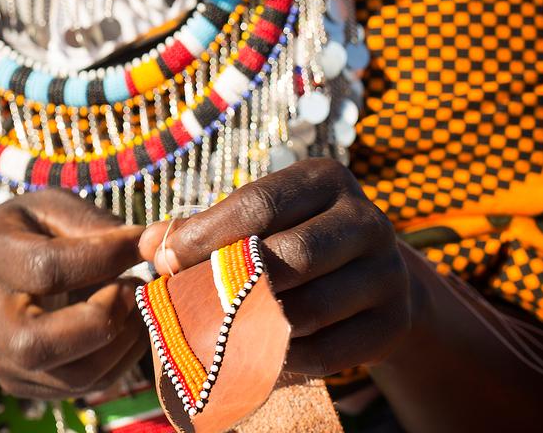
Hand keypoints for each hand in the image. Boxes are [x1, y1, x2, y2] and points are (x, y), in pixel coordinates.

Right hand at [0, 189, 148, 399]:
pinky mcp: (22, 384)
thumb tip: (141, 245)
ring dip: (123, 341)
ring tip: (135, 303)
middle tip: (133, 284)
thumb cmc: (22, 236)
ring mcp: (2, 360)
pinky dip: (120, 359)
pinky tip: (126, 325)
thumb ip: (88, 221)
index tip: (140, 243)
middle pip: (44, 342)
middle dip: (107, 315)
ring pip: (73, 376)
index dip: (106, 257)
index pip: (48, 269)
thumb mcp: (46, 209)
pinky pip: (85, 387)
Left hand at [138, 159, 412, 375]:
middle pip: (290, 255)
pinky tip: (252, 361)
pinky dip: (284, 362)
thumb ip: (203, 229)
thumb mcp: (258, 221)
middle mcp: (365, 219)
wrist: (375, 282)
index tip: (162, 261)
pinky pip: (329, 352)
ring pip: (309, 309)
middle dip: (233, 285)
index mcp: (325, 179)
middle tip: (187, 308)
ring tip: (214, 336)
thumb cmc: (294, 240)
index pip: (260, 203)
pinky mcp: (394, 324)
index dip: (207, 234)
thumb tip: (149, 245)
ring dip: (255, 329)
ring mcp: (388, 273)